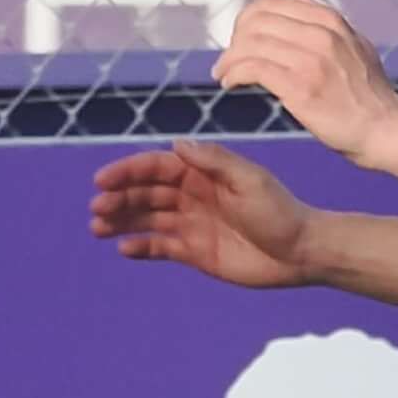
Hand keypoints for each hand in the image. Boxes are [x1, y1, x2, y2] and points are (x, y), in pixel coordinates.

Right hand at [89, 139, 312, 288]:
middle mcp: (192, 196)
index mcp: (203, 174)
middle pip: (146, 193)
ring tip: (98, 228)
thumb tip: (177, 144)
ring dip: (122, 221)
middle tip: (97, 209)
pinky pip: (160, 247)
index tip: (103, 180)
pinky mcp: (194, 252)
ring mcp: (191, 224)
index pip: (157, 167)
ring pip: (147, 219)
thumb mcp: (249, 180)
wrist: (301, 252)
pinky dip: (141, 247)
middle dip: (119, 198)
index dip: (128, 171)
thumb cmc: (279, 211)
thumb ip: (214, 162)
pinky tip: (125, 249)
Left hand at [215, 0, 397, 167]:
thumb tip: (299, 7)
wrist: (386, 130)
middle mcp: (321, 33)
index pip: (271, 4)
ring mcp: (311, 59)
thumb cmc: (368, 97)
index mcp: (330, 20)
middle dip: (234, 39)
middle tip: (229, 60)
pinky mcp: (301, 86)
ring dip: (228, 59)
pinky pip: (252, 68)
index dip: (246, 20)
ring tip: (222, 74)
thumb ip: (328, 28)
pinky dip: (233, 73)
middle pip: (255, 20)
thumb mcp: (355, 47)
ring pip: (250, 43)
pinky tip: (230, 84)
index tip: (240, 40)